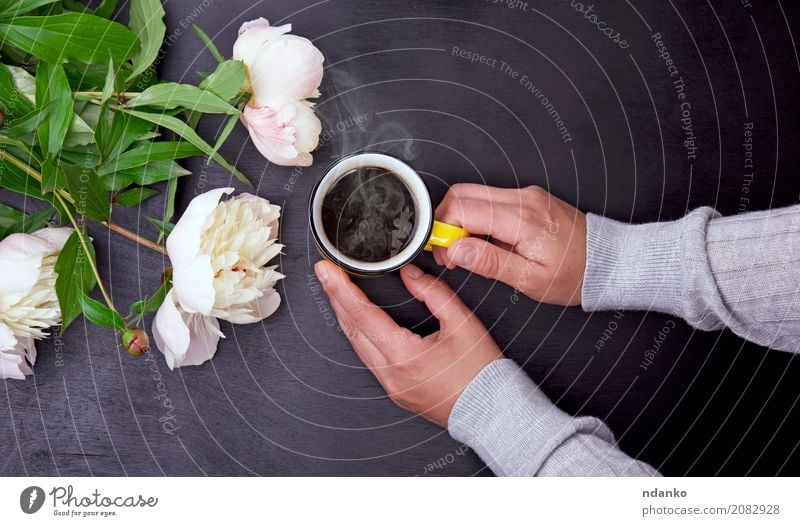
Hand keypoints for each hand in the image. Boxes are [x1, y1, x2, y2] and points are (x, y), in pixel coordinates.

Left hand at [314, 260, 501, 427]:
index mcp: (404, 356)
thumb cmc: (481, 372)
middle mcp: (390, 374)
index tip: (326, 270)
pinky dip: (360, 334)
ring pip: (357, 345)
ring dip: (346, 316)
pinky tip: (360, 320)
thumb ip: (432, 293)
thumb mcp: (462, 322)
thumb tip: (409, 274)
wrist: (492, 411)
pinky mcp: (396, 390)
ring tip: (339, 291)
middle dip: (336, 298)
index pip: (361, 314)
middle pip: (352, 329)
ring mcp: (391, 385)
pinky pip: (369, 357)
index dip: (340, 289)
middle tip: (327, 274)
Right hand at [432, 184, 586, 305]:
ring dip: (461, 219)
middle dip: (446, 221)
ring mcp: (525, 194)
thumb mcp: (529, 279)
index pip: (462, 208)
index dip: (443, 231)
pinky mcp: (528, 197)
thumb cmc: (574, 274)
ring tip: (470, 249)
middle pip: (462, 194)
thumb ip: (489, 263)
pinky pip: (490, 198)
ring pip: (474, 194)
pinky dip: (478, 217)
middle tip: (451, 251)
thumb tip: (456, 251)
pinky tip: (486, 240)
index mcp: (521, 219)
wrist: (607, 261)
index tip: (444, 253)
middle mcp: (522, 199)